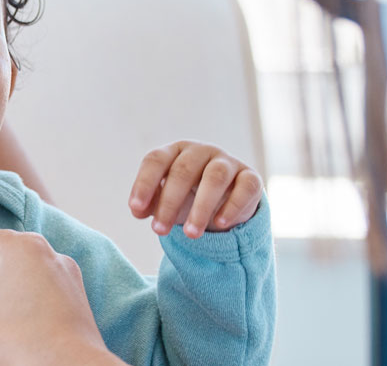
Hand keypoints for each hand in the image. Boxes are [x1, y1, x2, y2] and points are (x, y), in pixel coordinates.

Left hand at [127, 140, 263, 237]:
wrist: (226, 201)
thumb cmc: (188, 196)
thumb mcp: (167, 199)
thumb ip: (150, 203)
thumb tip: (138, 211)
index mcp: (175, 151)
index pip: (156, 160)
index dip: (144, 183)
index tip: (135, 209)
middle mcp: (201, 151)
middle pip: (183, 170)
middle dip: (169, 202)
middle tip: (159, 231)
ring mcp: (227, 162)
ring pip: (215, 178)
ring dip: (201, 207)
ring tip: (190, 234)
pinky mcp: (250, 177)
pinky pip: (245, 188)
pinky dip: (232, 206)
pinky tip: (220, 224)